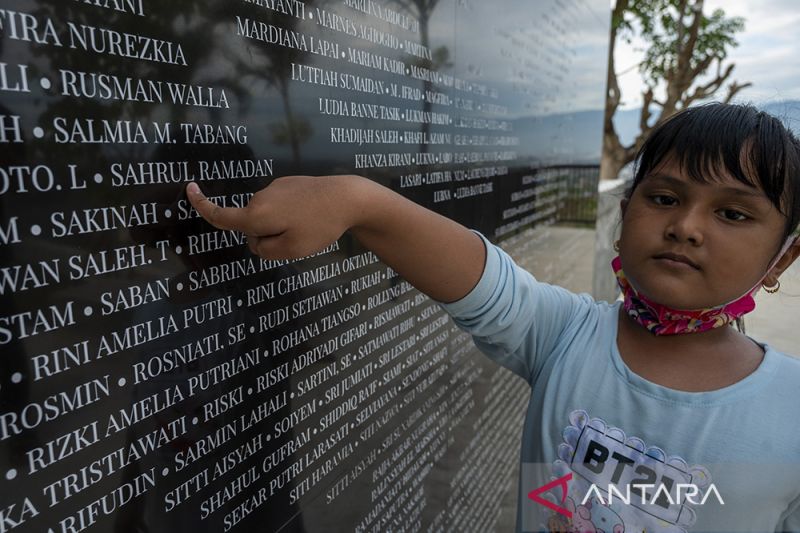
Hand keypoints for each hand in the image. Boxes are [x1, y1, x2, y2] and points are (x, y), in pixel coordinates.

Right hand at [186, 175, 357, 259]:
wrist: (346, 197)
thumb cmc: (319, 226)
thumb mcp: (291, 250)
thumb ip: (266, 250)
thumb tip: (256, 242)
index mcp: (256, 215)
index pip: (222, 215)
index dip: (202, 206)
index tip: (188, 190)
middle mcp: (260, 198)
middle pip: (252, 226)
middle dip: (267, 236)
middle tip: (299, 237)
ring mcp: (275, 188)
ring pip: (267, 217)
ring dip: (281, 224)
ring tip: (310, 224)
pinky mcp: (288, 183)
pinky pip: (280, 206)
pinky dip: (290, 214)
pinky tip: (312, 214)